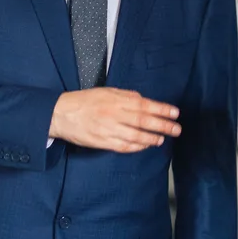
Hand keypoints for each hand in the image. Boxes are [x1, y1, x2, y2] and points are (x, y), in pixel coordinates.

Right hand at [50, 88, 179, 152]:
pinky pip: (124, 147)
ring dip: (151, 139)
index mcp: (116, 100)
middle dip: (163, 126)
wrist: (60, 114)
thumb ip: (126, 95)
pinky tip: (145, 146)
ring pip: (136, 137)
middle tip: (177, 129)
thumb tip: (143, 100)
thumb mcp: (106, 91)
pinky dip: (137, 147)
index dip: (162, 110)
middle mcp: (114, 115)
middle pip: (144, 121)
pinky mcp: (102, 142)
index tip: (175, 113)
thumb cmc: (84, 101)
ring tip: (161, 139)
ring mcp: (108, 130)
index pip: (145, 105)